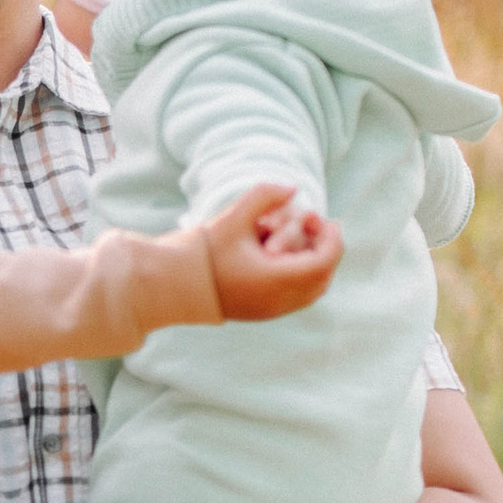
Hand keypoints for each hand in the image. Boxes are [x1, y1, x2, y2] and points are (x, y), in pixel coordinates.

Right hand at [198, 181, 341, 319]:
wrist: (173, 285)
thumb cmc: (202, 250)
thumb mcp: (233, 216)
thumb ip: (266, 195)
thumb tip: (293, 188)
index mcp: (275, 280)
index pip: (324, 261)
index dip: (329, 236)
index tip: (315, 216)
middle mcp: (279, 301)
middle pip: (323, 277)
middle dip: (324, 248)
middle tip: (311, 223)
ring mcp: (272, 311)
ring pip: (313, 290)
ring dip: (314, 262)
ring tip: (299, 237)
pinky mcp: (263, 314)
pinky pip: (297, 297)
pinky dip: (302, 275)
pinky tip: (286, 254)